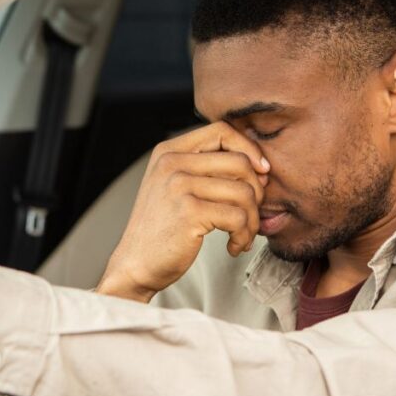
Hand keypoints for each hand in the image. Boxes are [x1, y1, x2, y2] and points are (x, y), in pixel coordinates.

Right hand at [98, 123, 268, 302]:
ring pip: (245, 192)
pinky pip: (238, 217)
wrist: (135, 265)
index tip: (259, 173)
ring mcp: (179, 185)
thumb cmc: (162, 229)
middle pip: (240, 162)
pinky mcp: (189, 211)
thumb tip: (260, 166)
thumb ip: (205, 169)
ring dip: (252, 220)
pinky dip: (243, 235)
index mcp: (168, 151)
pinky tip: (233, 246)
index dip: (249, 149)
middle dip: (256, 192)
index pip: (222, 131)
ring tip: (242, 235)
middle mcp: (171, 163)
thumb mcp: (174, 187)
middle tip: (249, 216)